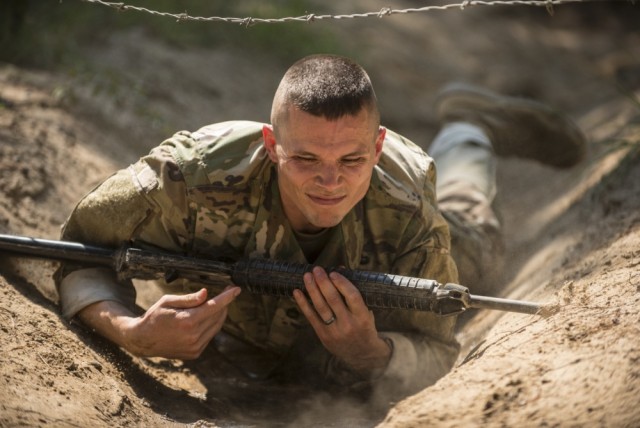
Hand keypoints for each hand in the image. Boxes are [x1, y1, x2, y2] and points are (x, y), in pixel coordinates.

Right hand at [87, 286, 240, 359]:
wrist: (143, 340)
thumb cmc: (155, 316)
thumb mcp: (168, 301)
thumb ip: (189, 299)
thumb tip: (207, 294)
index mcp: (187, 321)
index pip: (214, 307)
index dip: (227, 297)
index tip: (237, 289)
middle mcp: (193, 336)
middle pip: (218, 316)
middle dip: (224, 303)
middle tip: (226, 292)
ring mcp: (195, 347)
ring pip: (216, 326)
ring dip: (219, 314)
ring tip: (216, 304)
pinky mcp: (195, 353)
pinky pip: (210, 336)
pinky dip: (211, 325)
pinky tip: (205, 318)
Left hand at [293, 267, 390, 374]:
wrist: (362, 354)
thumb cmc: (364, 327)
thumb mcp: (366, 311)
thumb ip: (353, 293)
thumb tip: (339, 270)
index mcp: (363, 317)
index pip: (352, 296)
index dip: (342, 283)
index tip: (333, 273)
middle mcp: (349, 324)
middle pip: (333, 300)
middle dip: (323, 282)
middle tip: (317, 270)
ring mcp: (335, 331)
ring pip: (321, 307)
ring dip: (312, 290)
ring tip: (307, 276)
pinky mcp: (323, 336)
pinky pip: (311, 317)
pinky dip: (303, 304)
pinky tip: (297, 292)